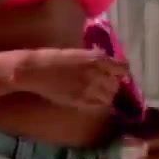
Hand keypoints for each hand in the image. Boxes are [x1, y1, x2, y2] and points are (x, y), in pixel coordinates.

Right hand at [10, 48, 126, 110]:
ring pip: (109, 97)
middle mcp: (97, 74)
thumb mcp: (79, 53)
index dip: (121, 71)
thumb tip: (107, 64)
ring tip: (97, 92)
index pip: (122, 68)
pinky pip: (98, 105)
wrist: (36, 70)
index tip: (118, 73)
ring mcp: (89, 89)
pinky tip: (91, 98)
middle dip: (112, 84)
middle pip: (116, 84)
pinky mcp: (80, 101)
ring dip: (106, 95)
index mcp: (97, 59)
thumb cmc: (54, 57)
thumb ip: (94, 59)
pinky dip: (98, 103)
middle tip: (105, 83)